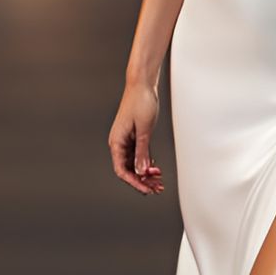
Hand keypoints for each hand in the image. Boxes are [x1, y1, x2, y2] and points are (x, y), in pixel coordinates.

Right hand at [108, 80, 164, 194]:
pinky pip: (138, 154)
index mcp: (117, 142)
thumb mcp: (144, 130)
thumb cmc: (141, 102)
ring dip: (145, 173)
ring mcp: (126, 140)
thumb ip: (142, 151)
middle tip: (157, 188)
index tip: (146, 190)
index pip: (122, 170)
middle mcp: (119, 143)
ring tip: (158, 181)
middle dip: (142, 180)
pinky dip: (147, 163)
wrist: (142, 84)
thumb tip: (142, 171)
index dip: (134, 182)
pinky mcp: (134, 136)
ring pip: (134, 163)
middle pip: (128, 169)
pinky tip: (155, 169)